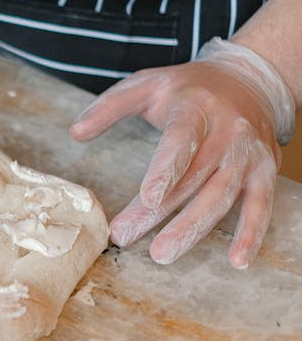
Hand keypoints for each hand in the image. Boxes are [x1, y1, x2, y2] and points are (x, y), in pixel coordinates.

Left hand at [70, 39, 294, 268]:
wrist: (250, 79)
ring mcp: (248, 154)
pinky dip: (251, 234)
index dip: (166, 170)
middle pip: (193, 177)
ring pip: (221, 196)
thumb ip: (109, 106)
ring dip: (193, 228)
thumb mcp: (146, 84)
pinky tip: (236, 261)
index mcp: (196, 108)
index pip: (181, 141)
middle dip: (159, 212)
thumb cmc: (188, 88)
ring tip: (163, 254)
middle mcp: (227, 131)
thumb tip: (75, 132)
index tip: (148, 197)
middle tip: (125, 236)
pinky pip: (261, 206)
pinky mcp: (265, 170)